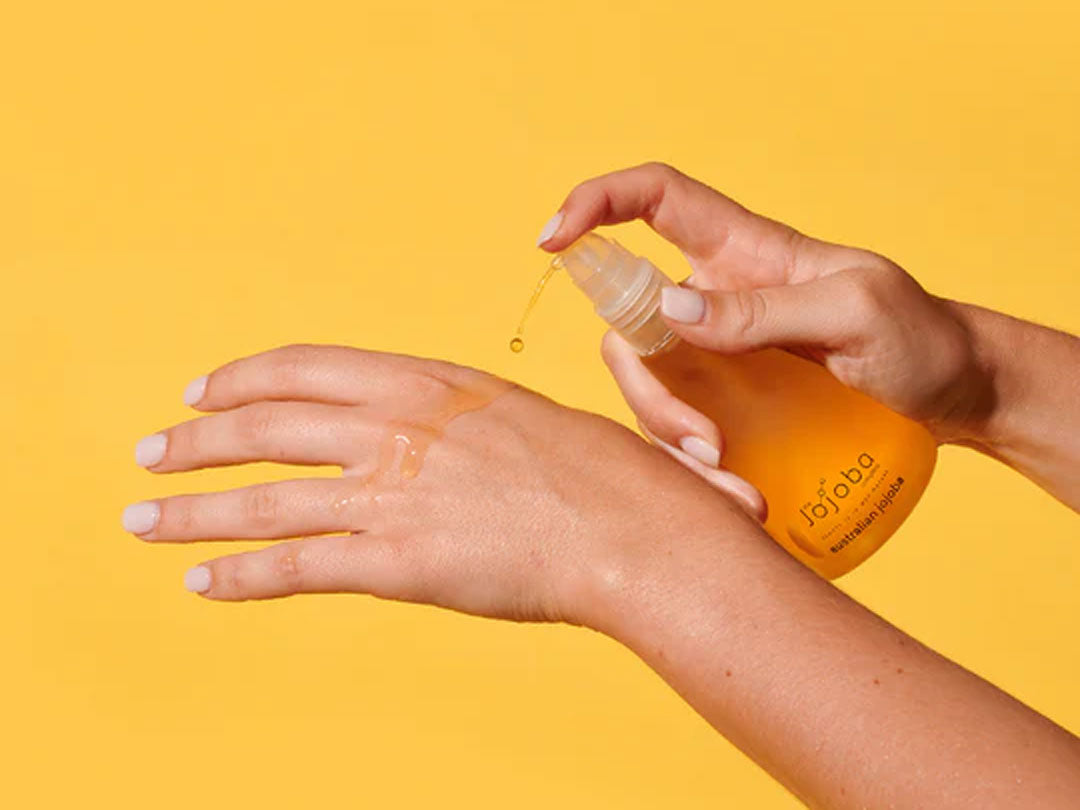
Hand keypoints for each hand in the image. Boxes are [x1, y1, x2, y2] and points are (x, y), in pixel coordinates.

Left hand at [122, 344, 747, 619]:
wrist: (628, 525)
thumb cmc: (594, 469)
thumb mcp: (514, 413)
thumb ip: (454, 418)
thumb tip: (428, 431)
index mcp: (423, 382)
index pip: (303, 369)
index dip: (241, 380)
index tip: (203, 391)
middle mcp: (393, 429)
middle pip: (263, 428)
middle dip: (195, 442)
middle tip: (151, 452)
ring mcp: (390, 494)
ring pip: (261, 500)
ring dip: (191, 512)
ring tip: (143, 521)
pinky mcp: (396, 561)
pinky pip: (296, 568)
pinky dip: (240, 576)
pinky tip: (203, 582)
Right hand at [538, 163, 992, 502]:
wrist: (953, 393)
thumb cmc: (918, 336)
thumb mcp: (857, 312)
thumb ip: (767, 308)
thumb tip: (669, 308)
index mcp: (742, 249)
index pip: (652, 199)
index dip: (596, 204)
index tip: (552, 240)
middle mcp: (714, 298)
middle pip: (629, 323)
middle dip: (646, 388)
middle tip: (703, 444)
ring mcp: (715, 354)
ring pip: (648, 385)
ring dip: (670, 437)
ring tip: (730, 481)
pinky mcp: (725, 401)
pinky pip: (679, 427)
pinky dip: (694, 465)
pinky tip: (737, 493)